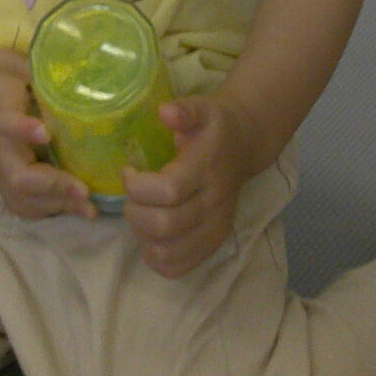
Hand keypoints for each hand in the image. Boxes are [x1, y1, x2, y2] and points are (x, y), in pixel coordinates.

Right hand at [0, 47, 95, 220]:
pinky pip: (18, 200)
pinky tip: (70, 204)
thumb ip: (43, 72)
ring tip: (87, 208)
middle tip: (86, 193)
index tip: (45, 133)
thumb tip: (84, 80)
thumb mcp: (10, 60)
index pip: (7, 121)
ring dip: (54, 206)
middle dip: (55, 188)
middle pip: (18, 178)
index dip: (24, 128)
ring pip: (18, 198)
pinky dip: (45, 208)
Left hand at [121, 93, 252, 277]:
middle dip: (135, 212)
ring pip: (168, 252)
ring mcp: (216, 227)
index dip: (138, 186)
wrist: (245, 145)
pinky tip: (150, 236)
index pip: (169, 191)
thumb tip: (164, 112)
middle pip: (165, 225)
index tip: (129, 171)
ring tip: (140, 215)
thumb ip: (184, 110)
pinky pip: (179, 267)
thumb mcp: (202, 108)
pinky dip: (157, 258)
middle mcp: (214, 203)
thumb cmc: (215, 127)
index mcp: (207, 169)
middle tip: (131, 196)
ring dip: (142, 237)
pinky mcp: (214, 243)